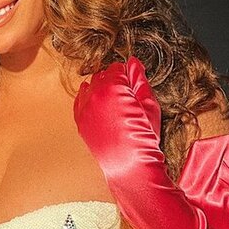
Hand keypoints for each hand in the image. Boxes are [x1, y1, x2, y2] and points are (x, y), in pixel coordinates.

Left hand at [74, 57, 162, 178]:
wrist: (129, 165)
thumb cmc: (144, 137)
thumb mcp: (149, 105)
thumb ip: (140, 81)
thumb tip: (134, 63)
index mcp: (112, 87)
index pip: (117, 68)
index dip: (127, 73)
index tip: (133, 82)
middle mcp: (94, 95)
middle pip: (102, 75)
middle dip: (114, 80)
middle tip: (127, 93)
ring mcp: (84, 108)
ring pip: (89, 87)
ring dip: (100, 89)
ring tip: (116, 103)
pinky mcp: (79, 121)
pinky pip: (80, 101)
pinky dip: (89, 100)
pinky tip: (100, 105)